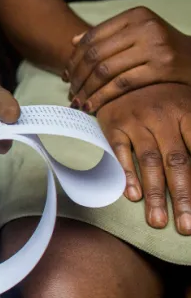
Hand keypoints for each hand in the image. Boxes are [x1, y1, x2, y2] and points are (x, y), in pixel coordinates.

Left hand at [66, 6, 190, 111]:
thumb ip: (109, 36)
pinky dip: (101, 97)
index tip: (65, 75)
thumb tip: (73, 42)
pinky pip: (121, 85)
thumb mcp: (140, 34)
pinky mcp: (162, 67)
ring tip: (78, 102)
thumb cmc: (164, 50)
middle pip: (95, 55)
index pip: (92, 37)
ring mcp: (155, 46)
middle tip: (70, 92)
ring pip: (104, 71)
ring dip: (86, 90)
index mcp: (135, 15)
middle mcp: (145, 27)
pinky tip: (92, 107)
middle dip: (77, 77)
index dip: (74, 59)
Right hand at [95, 83, 190, 234]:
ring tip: (158, 222)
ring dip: (155, 195)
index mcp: (188, 112)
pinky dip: (127, 174)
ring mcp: (137, 121)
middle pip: (177, 162)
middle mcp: (164, 117)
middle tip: (186, 226)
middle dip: (184, 197)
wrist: (122, 71)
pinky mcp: (114, 124)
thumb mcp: (188, 107)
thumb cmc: (163, 94)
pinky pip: (120, 152)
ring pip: (149, 162)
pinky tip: (132, 196)